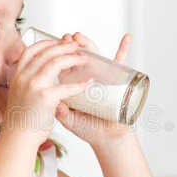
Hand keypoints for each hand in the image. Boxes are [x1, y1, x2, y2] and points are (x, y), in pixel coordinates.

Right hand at [1, 34, 88, 145]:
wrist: (17, 138)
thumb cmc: (20, 121)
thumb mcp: (18, 96)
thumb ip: (27, 84)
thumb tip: (38, 77)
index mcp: (18, 76)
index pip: (31, 51)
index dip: (45, 43)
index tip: (57, 41)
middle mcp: (24, 77)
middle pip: (46, 52)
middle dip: (63, 46)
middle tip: (76, 45)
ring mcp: (33, 86)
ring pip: (56, 63)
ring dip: (72, 58)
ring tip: (84, 59)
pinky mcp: (45, 98)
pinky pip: (66, 87)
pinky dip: (79, 84)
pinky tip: (87, 83)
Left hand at [51, 32, 137, 150]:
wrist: (106, 138)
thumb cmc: (89, 129)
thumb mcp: (70, 120)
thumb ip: (61, 112)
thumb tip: (53, 101)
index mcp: (73, 86)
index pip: (64, 67)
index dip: (58, 56)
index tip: (51, 47)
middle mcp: (87, 79)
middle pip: (78, 58)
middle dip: (72, 46)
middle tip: (66, 38)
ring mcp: (102, 78)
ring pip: (95, 57)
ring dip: (88, 44)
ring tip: (79, 37)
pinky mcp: (116, 81)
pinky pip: (121, 64)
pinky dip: (124, 50)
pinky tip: (126, 38)